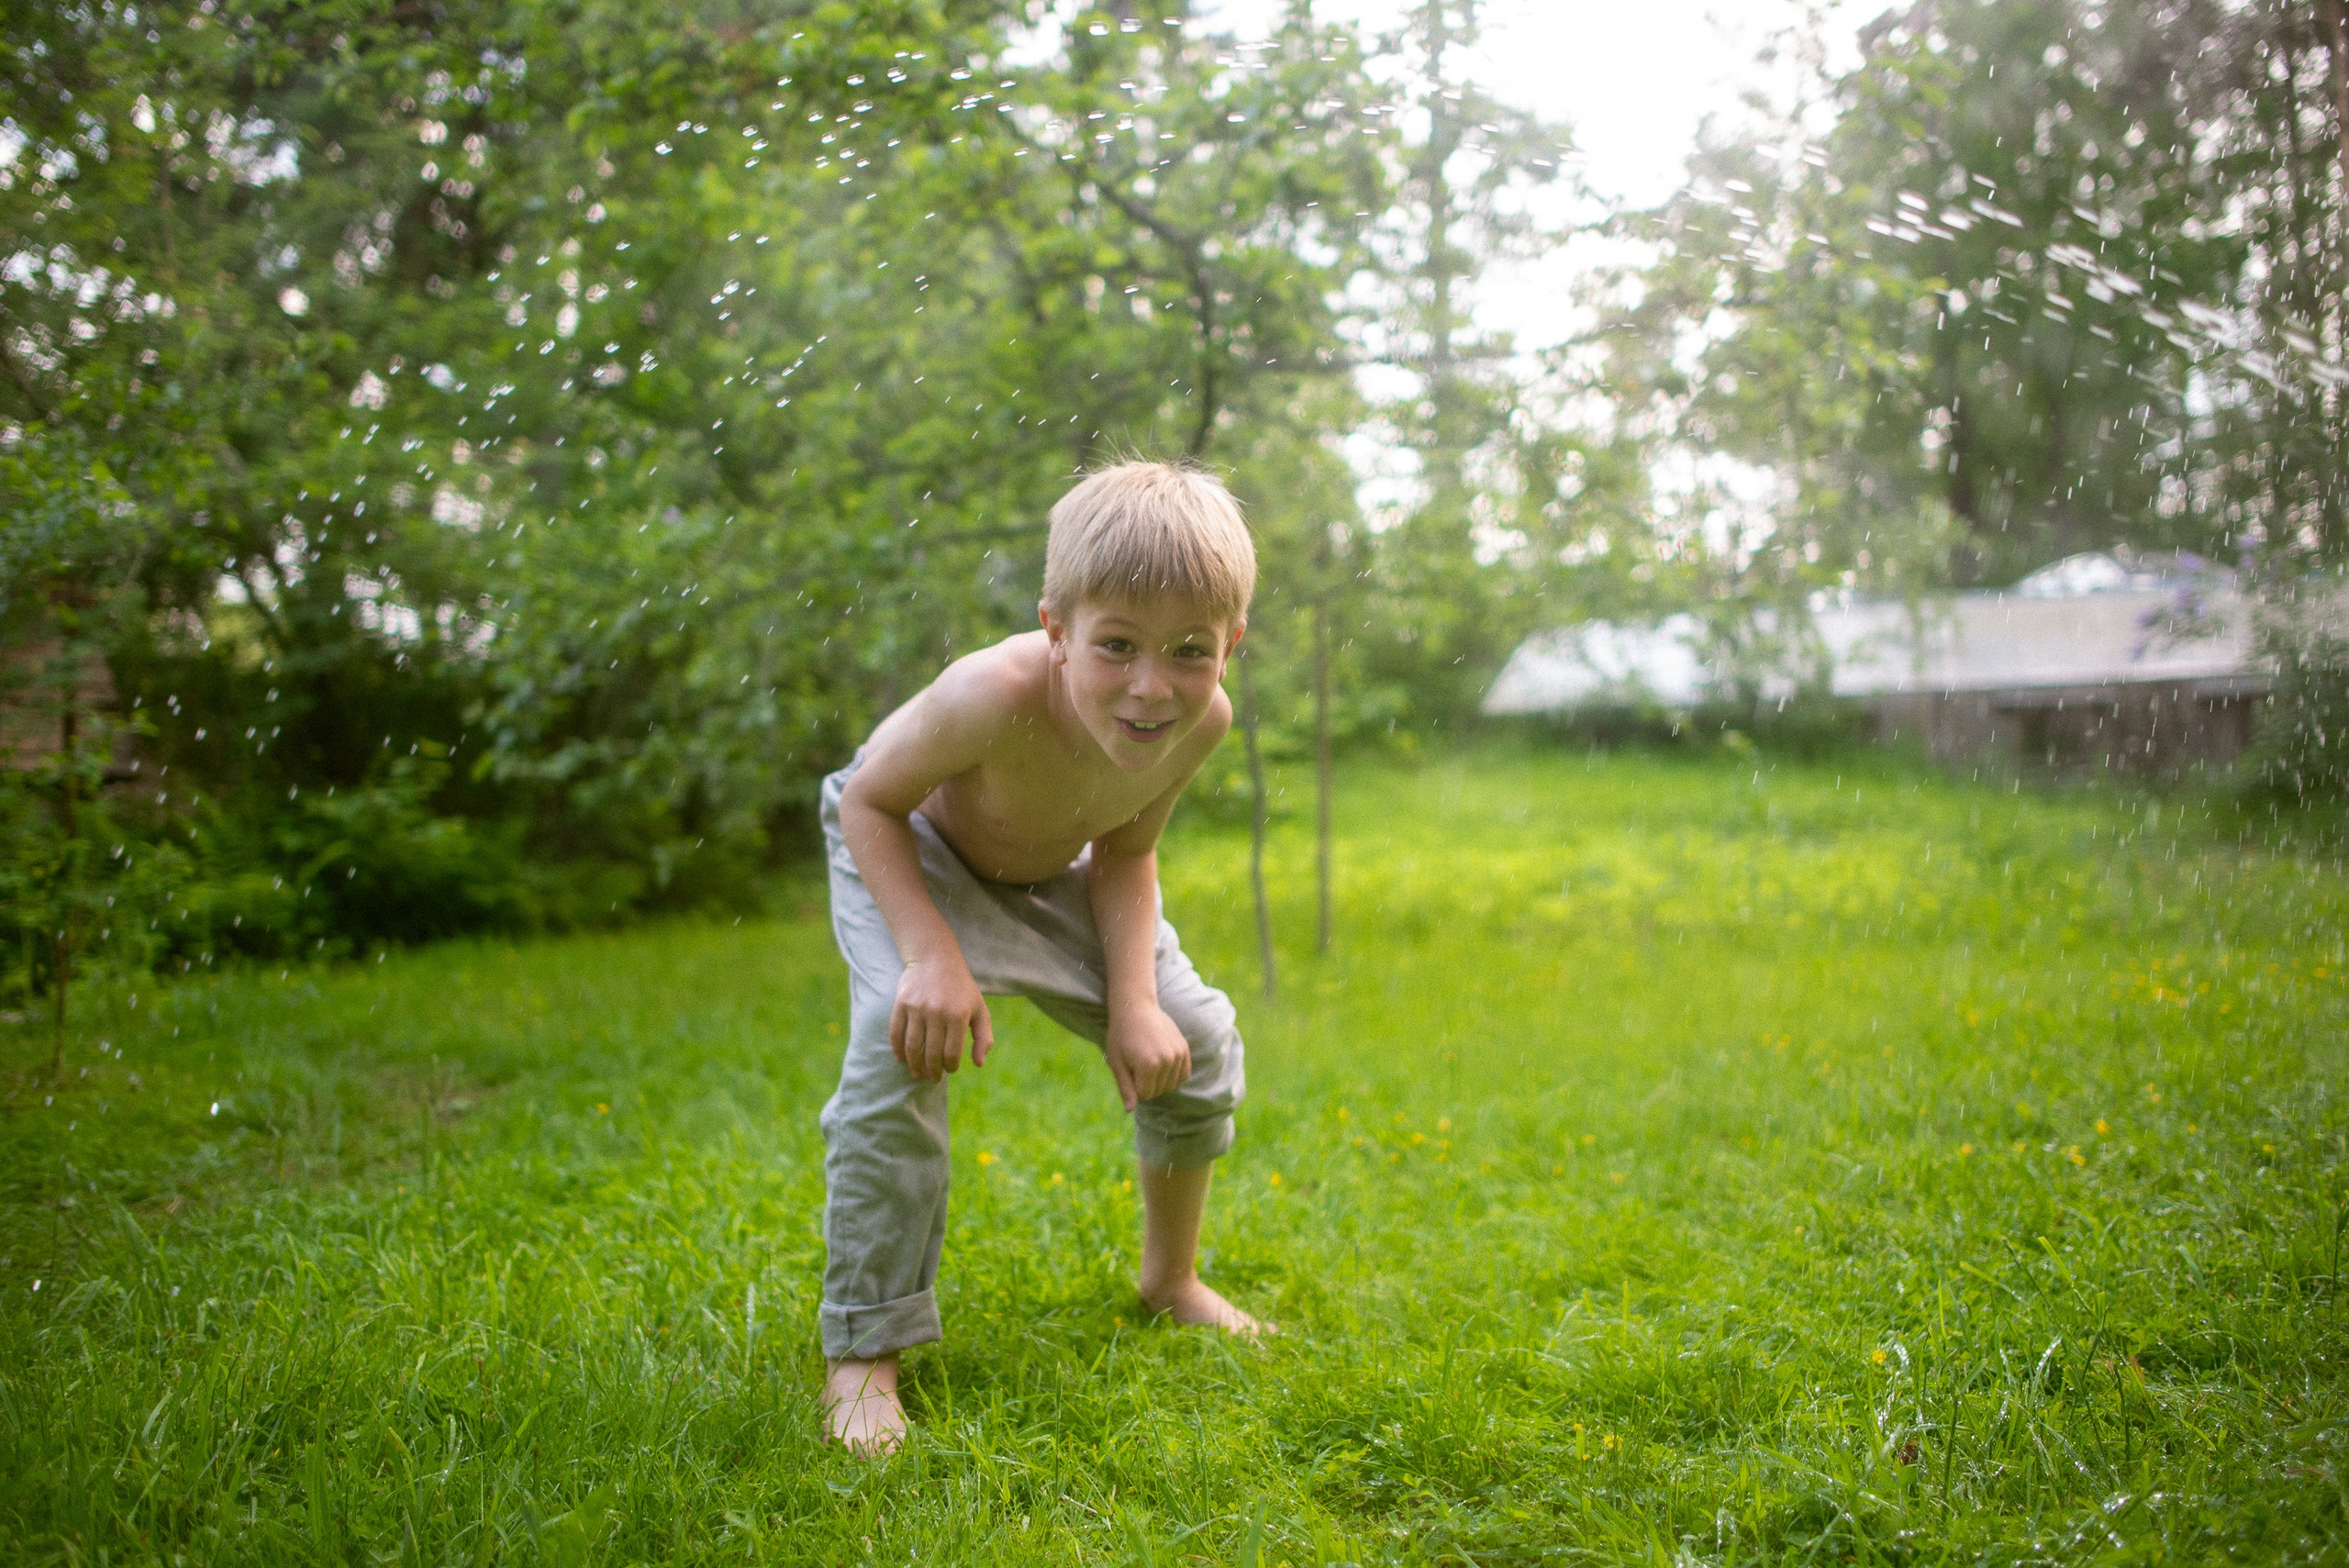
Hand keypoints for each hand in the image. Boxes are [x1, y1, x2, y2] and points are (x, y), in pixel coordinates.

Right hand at [891, 954, 993, 1081]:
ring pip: (912, 1046)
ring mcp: (917, 1007)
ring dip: (914, 1065)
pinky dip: (897, 1049)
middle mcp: (937, 1012)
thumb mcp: (980, 1009)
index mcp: (958, 1015)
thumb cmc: (961, 988)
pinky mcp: (901, 1003)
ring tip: (917, 1073)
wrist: (935, 958)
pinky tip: (901, 1059)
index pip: (952, 1053)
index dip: (951, 1067)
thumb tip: (979, 1064)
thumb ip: (983, 1037)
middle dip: (932, 1071)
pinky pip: (896, 1032)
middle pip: (931, 1053)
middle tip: (931, 1079)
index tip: (949, 1070)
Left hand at [1104, 1002, 1190, 1111]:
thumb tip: (1131, 1110)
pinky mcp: (1184, 1048)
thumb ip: (1125, 1088)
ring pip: (1172, 1084)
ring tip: (1149, 1059)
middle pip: (1159, 1091)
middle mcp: (1167, 1061)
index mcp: (1148, 1066)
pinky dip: (1174, 1075)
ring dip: (1160, 1079)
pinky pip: (1184, 1074)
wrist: (1135, 1008)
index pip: (1145, 1095)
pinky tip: (1163, 1063)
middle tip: (1137, 1061)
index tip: (1128, 1067)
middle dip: (1147, 1084)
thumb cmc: (1121, 1036)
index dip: (1134, 1086)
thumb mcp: (1117, 1063)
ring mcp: (1178, 1054)